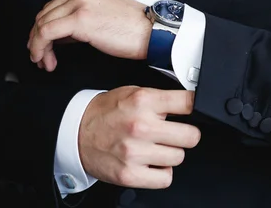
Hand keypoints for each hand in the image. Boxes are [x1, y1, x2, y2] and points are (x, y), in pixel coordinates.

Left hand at [28, 0, 152, 70]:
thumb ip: (77, 20)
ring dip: (38, 46)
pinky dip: (41, 48)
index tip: (43, 47)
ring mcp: (79, 2)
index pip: (52, 8)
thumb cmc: (133, 28)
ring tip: (44, 62)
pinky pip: (47, 33)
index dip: (41, 30)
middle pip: (44, 15)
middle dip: (37, 39)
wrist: (153, 33)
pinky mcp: (80, 18)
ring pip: (42, 24)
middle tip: (41, 58)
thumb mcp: (101, 15)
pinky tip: (46, 60)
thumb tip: (58, 36)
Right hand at [79, 87, 200, 188]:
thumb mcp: (132, 93)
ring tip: (155, 146)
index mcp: (143, 101)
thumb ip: (160, 98)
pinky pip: (165, 178)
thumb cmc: (106, 112)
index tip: (194, 109)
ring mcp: (135, 152)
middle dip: (185, 134)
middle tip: (175, 132)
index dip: (194, 106)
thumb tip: (189, 101)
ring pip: (179, 157)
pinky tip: (151, 162)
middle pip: (191, 136)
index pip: (188, 103)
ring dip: (170, 153)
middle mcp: (140, 126)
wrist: (75, 132)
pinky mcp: (130, 174)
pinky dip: (161, 172)